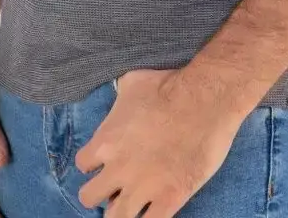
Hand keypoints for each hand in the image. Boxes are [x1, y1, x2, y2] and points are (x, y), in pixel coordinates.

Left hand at [74, 67, 242, 217]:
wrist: (205, 98)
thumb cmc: (168, 85)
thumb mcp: (132, 82)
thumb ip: (118, 101)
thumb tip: (117, 101)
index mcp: (106, 141)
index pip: (82, 164)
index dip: (94, 164)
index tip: (106, 161)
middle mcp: (118, 169)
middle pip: (89, 198)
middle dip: (101, 192)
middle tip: (117, 185)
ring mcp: (143, 188)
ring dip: (120, 211)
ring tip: (133, 203)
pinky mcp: (170, 198)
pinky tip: (155, 210)